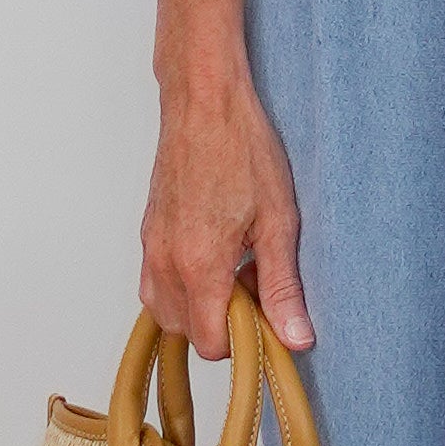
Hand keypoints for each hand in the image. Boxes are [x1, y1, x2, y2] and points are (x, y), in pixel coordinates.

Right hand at [140, 76, 313, 359]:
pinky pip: (155, 283)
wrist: (204, 102)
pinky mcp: (148, 232)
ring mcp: (151, 247)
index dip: (242, 341)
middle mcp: (166, 262)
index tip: (267, 319)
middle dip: (221, 324)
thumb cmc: (241, 148)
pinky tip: (214, 255)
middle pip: (185, 333)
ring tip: (235, 270)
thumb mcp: (278, 222)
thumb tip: (296, 338)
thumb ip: (283, 287)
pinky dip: (182, 286)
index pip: (210, 343)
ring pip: (165, 311)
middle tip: (255, 286)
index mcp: (199, 266)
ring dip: (199, 307)